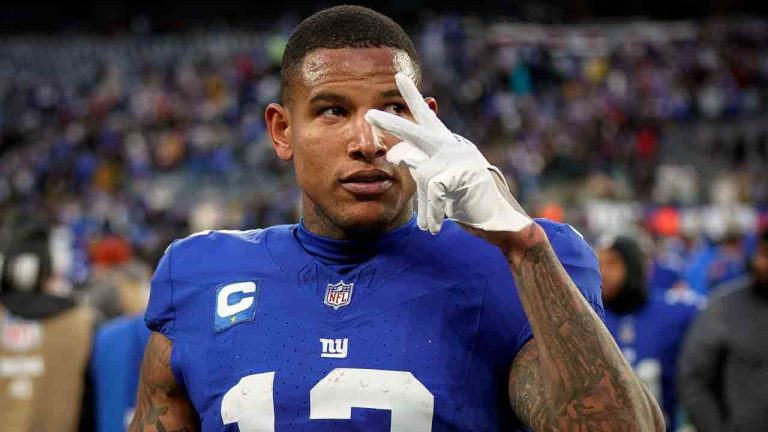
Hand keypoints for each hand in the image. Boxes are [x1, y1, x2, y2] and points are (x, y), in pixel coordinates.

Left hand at [365, 73, 531, 234]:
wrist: (499, 220)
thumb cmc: (467, 200)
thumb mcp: (439, 180)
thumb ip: (420, 164)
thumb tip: (391, 154)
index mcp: (448, 144)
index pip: (428, 117)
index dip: (413, 98)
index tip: (398, 77)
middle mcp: (453, 146)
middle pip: (416, 132)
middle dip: (392, 124)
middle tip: (369, 115)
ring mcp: (458, 159)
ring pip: (421, 174)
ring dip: (425, 206)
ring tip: (429, 224)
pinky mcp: (460, 175)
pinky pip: (432, 194)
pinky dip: (432, 214)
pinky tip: (434, 228)